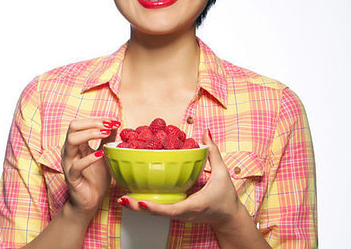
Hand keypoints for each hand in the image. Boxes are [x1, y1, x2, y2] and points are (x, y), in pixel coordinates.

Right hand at [61, 118, 119, 216]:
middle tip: (109, 126)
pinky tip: (101, 154)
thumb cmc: (96, 177)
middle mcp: (69, 150)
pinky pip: (76, 165)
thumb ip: (107, 139)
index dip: (97, 119)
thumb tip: (114, 123)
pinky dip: (89, 158)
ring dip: (90, 134)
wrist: (91, 200)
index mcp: (76, 143)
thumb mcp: (105, 154)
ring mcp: (68, 163)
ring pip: (71, 140)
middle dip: (92, 123)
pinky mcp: (71, 177)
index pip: (81, 123)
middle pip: (73, 127)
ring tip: (105, 134)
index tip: (113, 120)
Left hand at [118, 130, 241, 228]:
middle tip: (123, 198)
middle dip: (139, 207)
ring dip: (138, 207)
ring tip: (122, 198)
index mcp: (194, 205)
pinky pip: (158, 210)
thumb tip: (205, 133)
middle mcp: (182, 213)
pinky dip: (145, 205)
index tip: (142, 202)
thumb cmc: (226, 198)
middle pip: (157, 213)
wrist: (228, 218)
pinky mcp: (175, 213)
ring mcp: (178, 215)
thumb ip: (213, 152)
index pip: (172, 209)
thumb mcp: (222, 174)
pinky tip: (133, 197)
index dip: (156, 207)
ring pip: (155, 213)